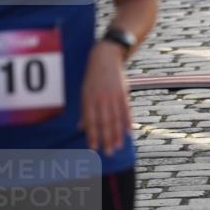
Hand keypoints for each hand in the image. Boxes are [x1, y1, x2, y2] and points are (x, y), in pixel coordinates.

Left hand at [79, 42, 131, 156]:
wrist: (105, 57)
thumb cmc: (92, 76)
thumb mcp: (84, 91)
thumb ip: (85, 110)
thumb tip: (80, 127)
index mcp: (88, 99)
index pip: (90, 122)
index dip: (92, 136)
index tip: (94, 149)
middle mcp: (100, 99)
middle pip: (104, 123)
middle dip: (106, 139)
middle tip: (108, 153)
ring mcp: (113, 96)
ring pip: (115, 119)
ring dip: (117, 134)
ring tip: (118, 146)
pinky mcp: (123, 92)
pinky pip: (126, 110)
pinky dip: (127, 122)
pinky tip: (129, 132)